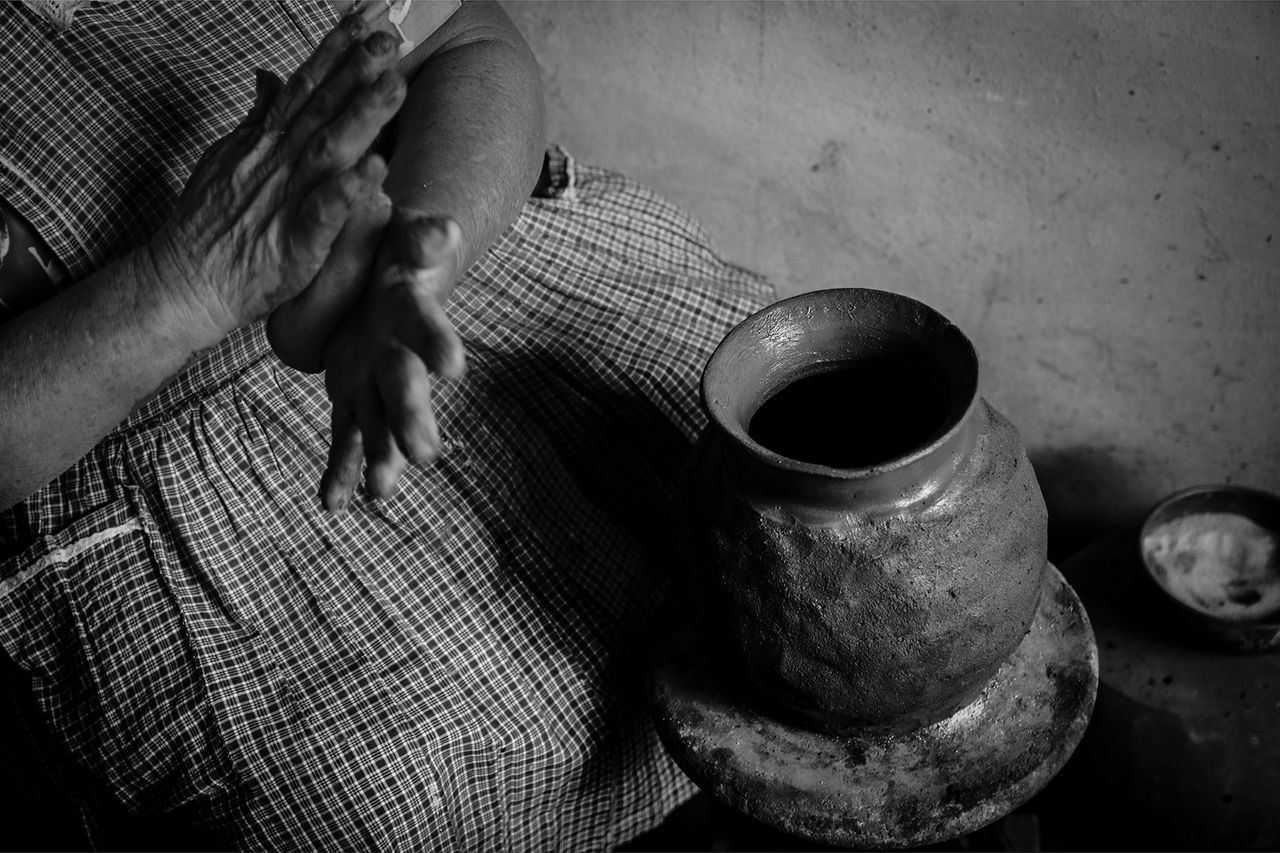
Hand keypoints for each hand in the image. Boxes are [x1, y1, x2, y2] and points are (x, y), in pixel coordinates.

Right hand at [144, 16, 407, 341]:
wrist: (185, 281)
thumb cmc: (211, 225)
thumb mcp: (229, 157)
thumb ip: (257, 117)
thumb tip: (269, 75)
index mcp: (266, 140)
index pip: (307, 84)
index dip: (337, 48)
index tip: (367, 17)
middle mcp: (277, 160)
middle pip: (321, 106)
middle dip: (357, 69)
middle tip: (391, 35)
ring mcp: (284, 198)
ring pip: (328, 147)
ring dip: (362, 115)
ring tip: (395, 84)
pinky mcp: (294, 243)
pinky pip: (324, 212)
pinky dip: (348, 190)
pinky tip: (375, 169)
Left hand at [318, 210, 466, 511]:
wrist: (382, 270)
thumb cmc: (394, 248)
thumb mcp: (405, 235)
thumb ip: (425, 237)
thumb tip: (446, 230)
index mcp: (412, 311)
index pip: (427, 327)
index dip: (438, 344)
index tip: (452, 365)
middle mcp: (400, 354)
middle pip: (407, 388)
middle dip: (413, 420)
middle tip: (427, 454)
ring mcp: (376, 381)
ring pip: (379, 423)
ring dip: (383, 458)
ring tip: (382, 491)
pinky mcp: (352, 396)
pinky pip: (346, 436)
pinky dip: (342, 472)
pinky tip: (333, 504)